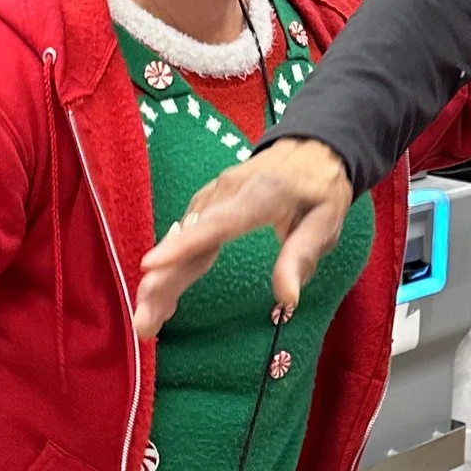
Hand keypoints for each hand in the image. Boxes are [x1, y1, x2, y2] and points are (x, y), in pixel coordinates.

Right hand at [134, 138, 354, 338]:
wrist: (311, 147)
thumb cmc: (321, 189)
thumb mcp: (326, 221)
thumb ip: (302, 256)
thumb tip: (287, 299)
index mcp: (261, 195)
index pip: (217, 224)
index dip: (183, 246)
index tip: (150, 267)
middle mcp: (227, 192)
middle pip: (187, 239)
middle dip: (161, 282)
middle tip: (144, 323)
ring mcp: (213, 196)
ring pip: (179, 241)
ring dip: (160, 281)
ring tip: (146, 321)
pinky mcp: (206, 204)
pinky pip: (183, 238)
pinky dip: (170, 268)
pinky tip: (160, 297)